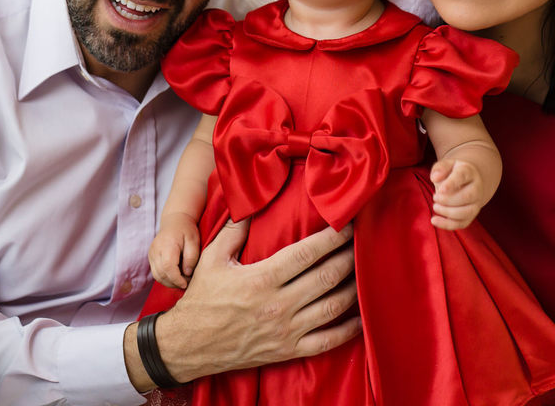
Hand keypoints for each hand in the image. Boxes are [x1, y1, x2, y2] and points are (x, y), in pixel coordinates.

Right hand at [149, 214, 200, 288]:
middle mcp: (156, 249)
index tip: (185, 284)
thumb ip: (191, 257)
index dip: (176, 279)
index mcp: (167, 244)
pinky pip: (156, 272)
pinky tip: (175, 276)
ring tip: (181, 280)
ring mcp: (151, 253)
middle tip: (186, 283)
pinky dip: (165, 278)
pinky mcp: (151, 257)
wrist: (175, 220)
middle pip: (161, 273)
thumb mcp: (194, 241)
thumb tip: (187, 273)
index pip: (168, 266)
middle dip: (174, 282)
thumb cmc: (186, 230)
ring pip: (157, 275)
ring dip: (169, 282)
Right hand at [152, 220, 358, 382]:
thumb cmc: (201, 299)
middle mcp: (278, 305)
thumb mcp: (211, 258)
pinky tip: (361, 316)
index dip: (331, 238)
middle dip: (349, 257)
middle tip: (366, 241)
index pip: (306, 254)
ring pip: (332, 307)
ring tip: (366, 270)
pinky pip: (327, 341)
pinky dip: (348, 329)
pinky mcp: (288, 351)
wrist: (188, 345)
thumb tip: (251, 203)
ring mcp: (286, 330)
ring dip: (354, 287)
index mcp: (261, 279)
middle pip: (326, 277)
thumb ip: (234, 230)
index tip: (347, 224)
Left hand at [429, 158, 482, 229]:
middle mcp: (476, 188)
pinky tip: (434, 220)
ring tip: (436, 207)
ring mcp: (476, 203)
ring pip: (467, 212)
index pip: (461, 176)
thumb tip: (434, 178)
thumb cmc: (453, 172)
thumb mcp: (447, 165)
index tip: (441, 190)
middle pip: (467, 196)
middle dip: (448, 200)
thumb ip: (440, 168)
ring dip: (448, 212)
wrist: (468, 181)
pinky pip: (462, 223)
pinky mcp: (471, 215)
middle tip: (435, 197)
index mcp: (468, 172)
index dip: (451, 183)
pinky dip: (447, 224)